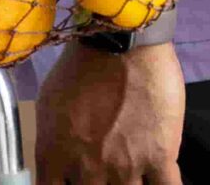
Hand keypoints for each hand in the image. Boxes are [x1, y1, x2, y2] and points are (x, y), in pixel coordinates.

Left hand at [36, 43, 185, 184]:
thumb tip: (57, 158)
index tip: (77, 180)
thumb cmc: (83, 63)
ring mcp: (126, 167)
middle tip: (109, 166)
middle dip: (101, 184)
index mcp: (56, 156)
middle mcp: (89, 170)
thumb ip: (52, 140)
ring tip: (134, 168)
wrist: (123, 39)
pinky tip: (160, 179)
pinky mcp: (160, 157)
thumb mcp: (49, 102)